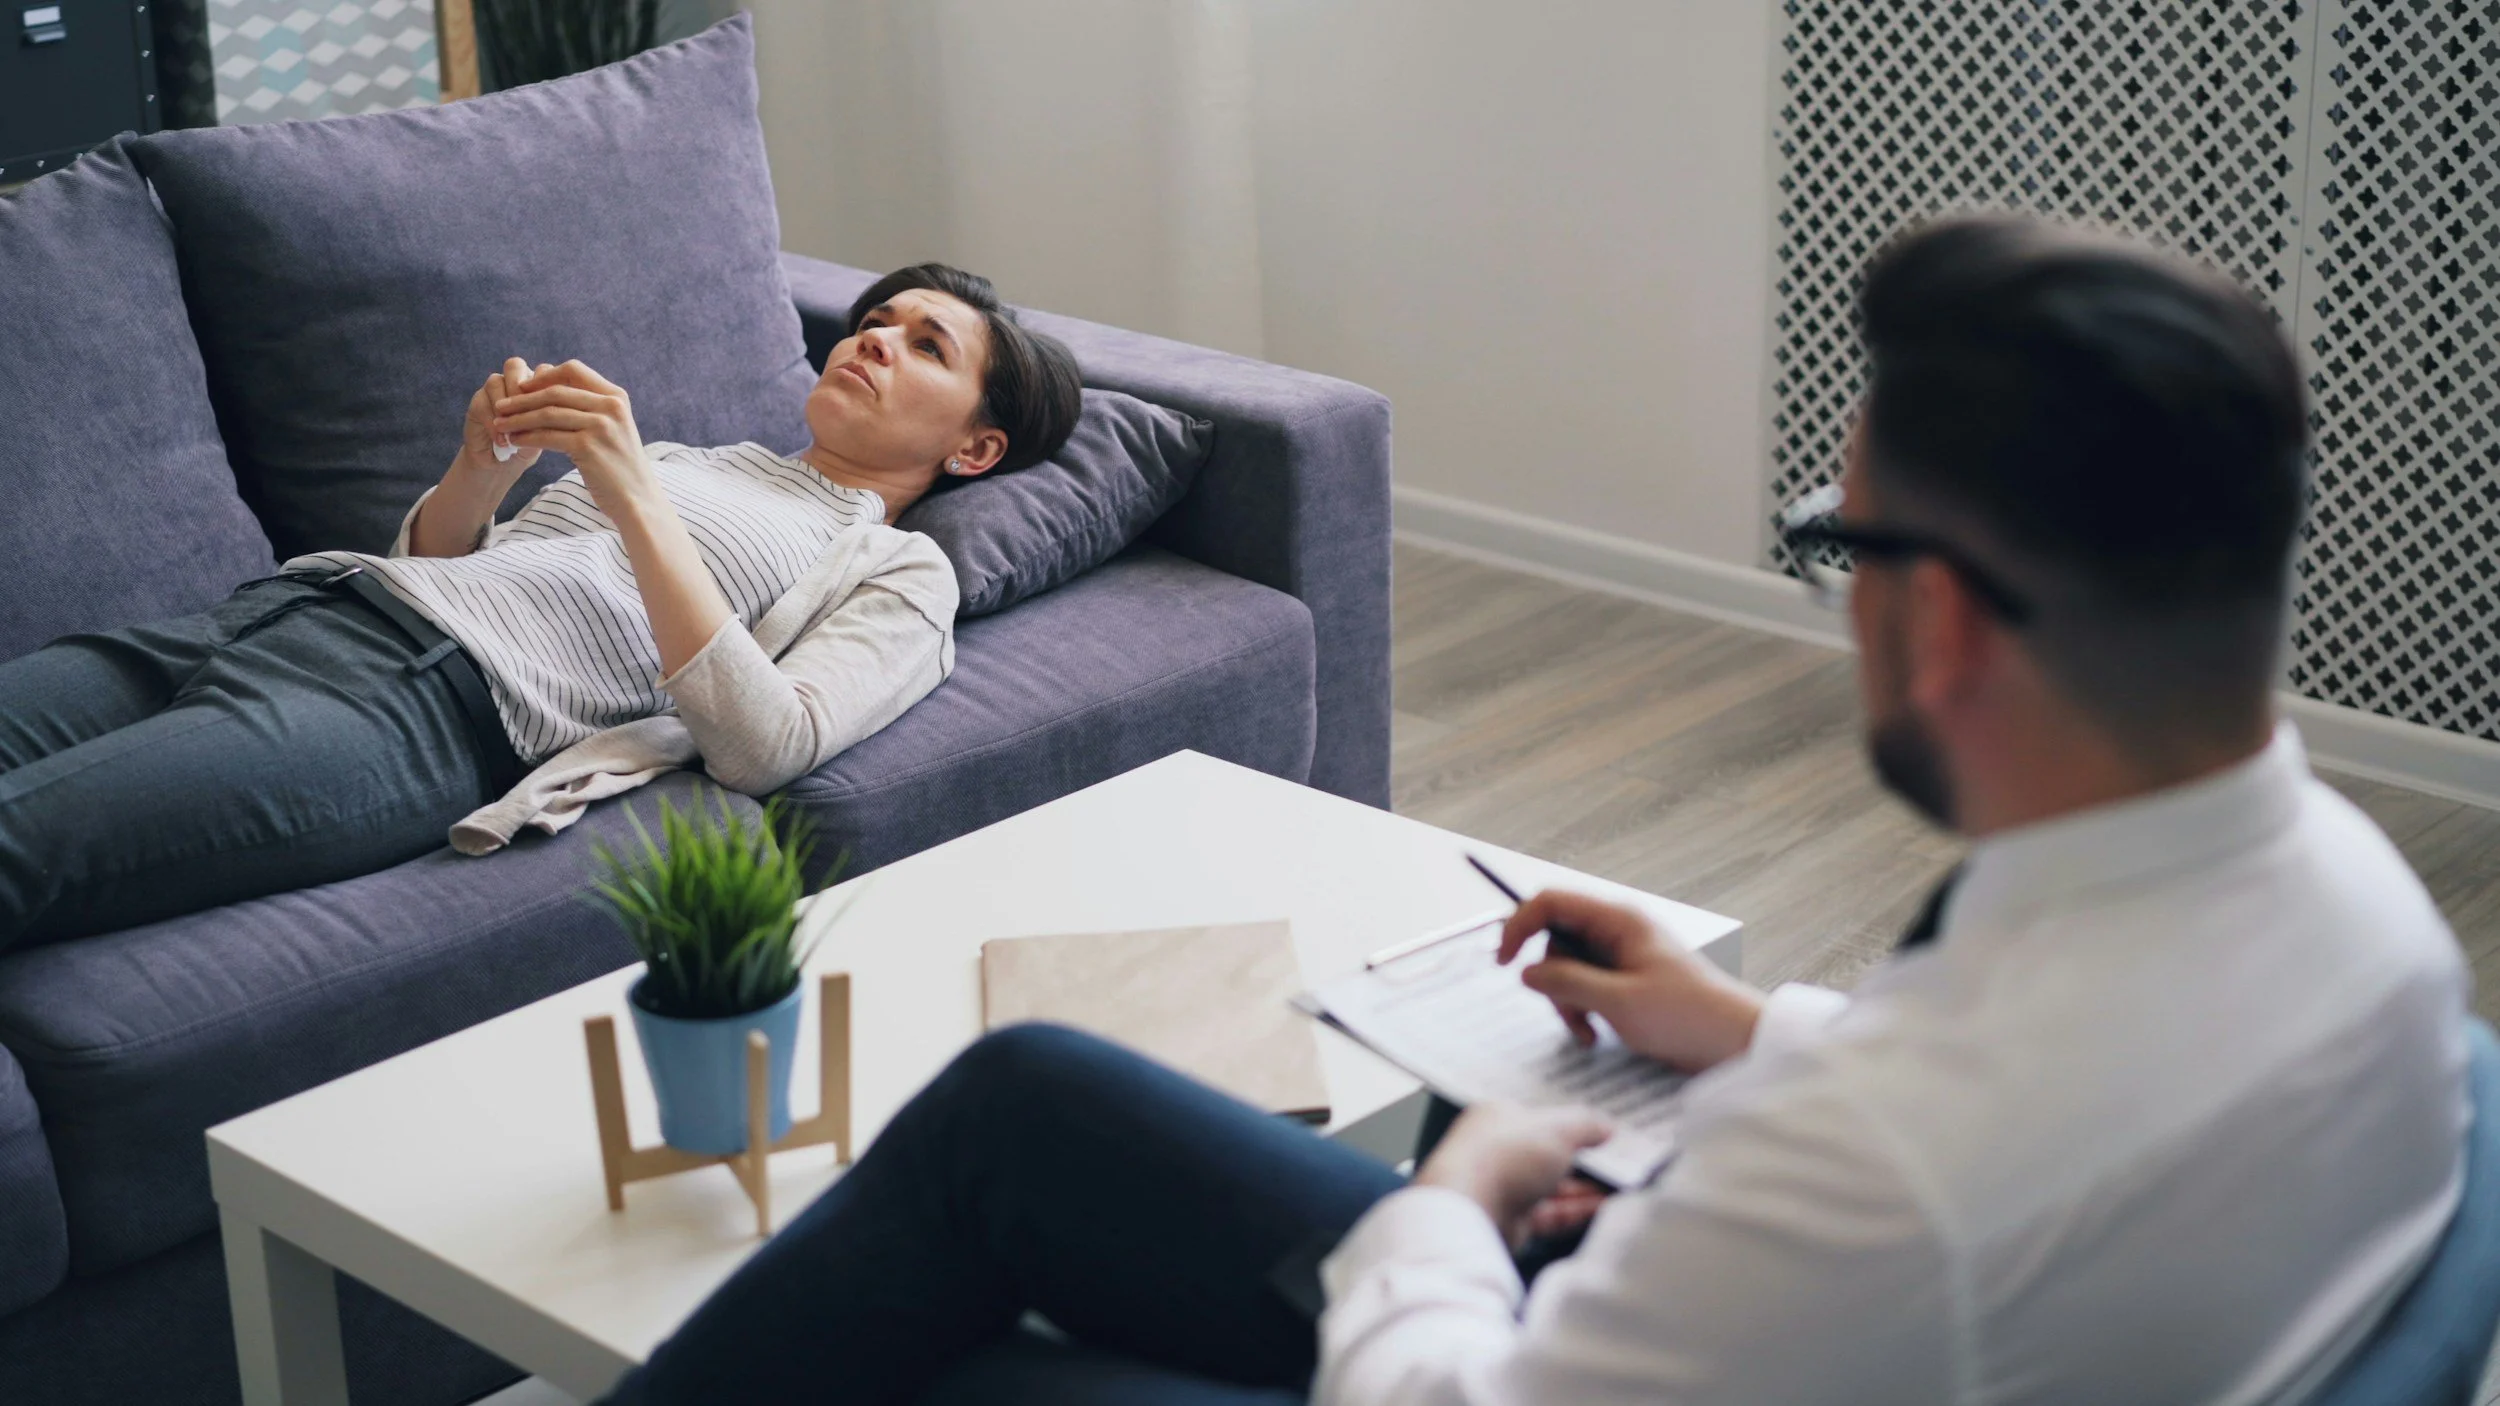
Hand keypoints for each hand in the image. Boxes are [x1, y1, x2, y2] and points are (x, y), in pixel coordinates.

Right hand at [462, 358, 551, 472]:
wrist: (500, 465)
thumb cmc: (527, 448)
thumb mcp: (543, 436)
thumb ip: (547, 420)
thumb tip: (549, 413)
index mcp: (535, 384)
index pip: (542, 370)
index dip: (545, 384)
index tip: (552, 408)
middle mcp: (513, 382)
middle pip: (514, 365)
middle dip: (520, 388)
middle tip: (527, 413)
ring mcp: (493, 390)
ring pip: (495, 381)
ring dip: (506, 406)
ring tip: (513, 432)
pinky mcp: (477, 402)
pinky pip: (483, 402)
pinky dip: (493, 423)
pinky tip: (502, 440)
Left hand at [490, 359, 651, 510]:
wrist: (637, 499)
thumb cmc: (620, 465)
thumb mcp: (613, 427)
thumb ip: (591, 406)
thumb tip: (552, 386)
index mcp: (616, 397)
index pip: (573, 370)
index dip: (544, 376)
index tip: (523, 386)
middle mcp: (610, 407)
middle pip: (555, 391)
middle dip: (522, 398)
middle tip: (500, 406)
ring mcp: (600, 426)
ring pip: (547, 413)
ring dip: (518, 418)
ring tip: (500, 425)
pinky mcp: (588, 447)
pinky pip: (547, 436)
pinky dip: (526, 437)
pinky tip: (515, 441)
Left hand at [1414, 1102, 1613, 1247]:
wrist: (1471, 1210)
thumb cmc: (1501, 1158)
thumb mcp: (1557, 1128)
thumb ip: (1586, 1124)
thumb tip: (1605, 1126)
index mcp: (1499, 1117)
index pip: (1541, 1117)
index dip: (1573, 1123)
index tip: (1603, 1129)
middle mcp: (1499, 1151)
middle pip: (1548, 1153)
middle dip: (1583, 1158)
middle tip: (1619, 1159)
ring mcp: (1504, 1187)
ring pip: (1552, 1186)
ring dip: (1585, 1187)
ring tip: (1622, 1184)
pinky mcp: (1511, 1219)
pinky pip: (1552, 1213)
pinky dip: (1577, 1210)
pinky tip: (1604, 1207)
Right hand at [1499, 890, 1765, 1071]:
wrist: (1733, 1044)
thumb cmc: (1688, 1017)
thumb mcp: (1620, 1001)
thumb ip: (1567, 983)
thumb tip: (1526, 971)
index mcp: (1619, 920)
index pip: (1551, 902)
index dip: (1519, 924)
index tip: (1503, 960)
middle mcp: (1617, 932)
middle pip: (1555, 940)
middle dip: (1551, 980)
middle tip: (1567, 1012)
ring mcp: (1621, 957)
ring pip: (1566, 968)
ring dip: (1567, 1002)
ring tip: (1587, 1032)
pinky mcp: (1625, 983)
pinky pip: (1585, 987)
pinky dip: (1582, 1011)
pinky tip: (1595, 1035)